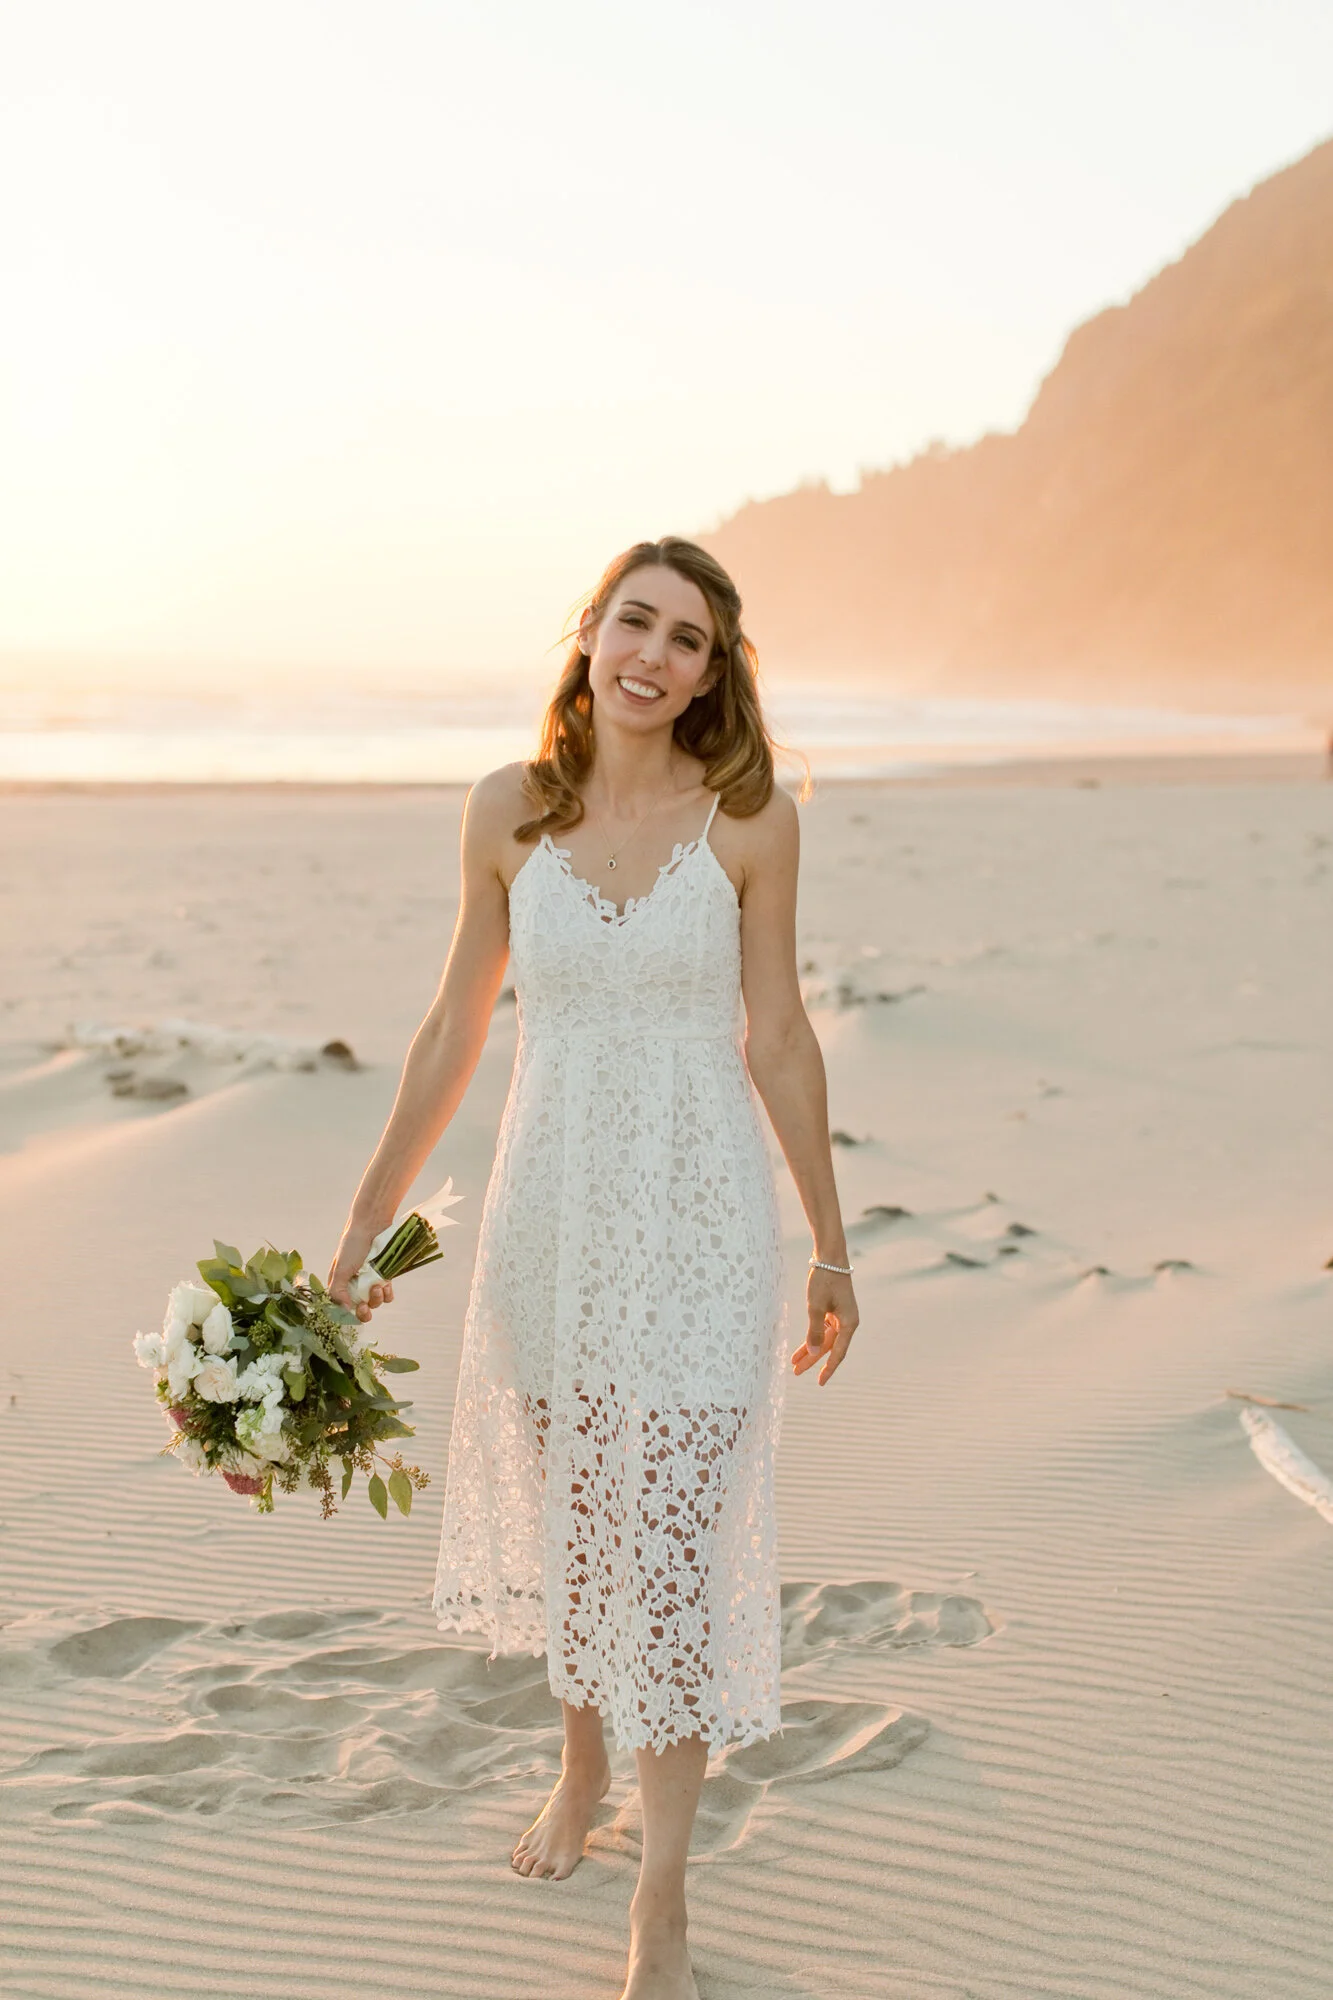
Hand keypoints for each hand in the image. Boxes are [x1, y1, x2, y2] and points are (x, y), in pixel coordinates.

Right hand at [327, 1220, 395, 1323]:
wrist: (372, 1225)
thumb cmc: (352, 1245)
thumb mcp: (340, 1269)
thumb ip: (338, 1291)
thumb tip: (344, 1310)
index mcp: (340, 1284)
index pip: (342, 1307)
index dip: (348, 1314)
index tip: (353, 1313)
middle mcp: (354, 1285)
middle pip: (360, 1309)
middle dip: (363, 1312)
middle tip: (365, 1308)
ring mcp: (370, 1281)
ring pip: (375, 1302)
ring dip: (376, 1298)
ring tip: (377, 1286)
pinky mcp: (384, 1276)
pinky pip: (387, 1295)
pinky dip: (387, 1293)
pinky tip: (386, 1285)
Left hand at [791, 1265, 857, 1385]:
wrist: (829, 1257)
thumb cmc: (824, 1280)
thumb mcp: (815, 1307)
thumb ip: (814, 1331)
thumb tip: (815, 1352)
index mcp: (849, 1323)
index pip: (838, 1352)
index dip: (828, 1368)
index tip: (820, 1382)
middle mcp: (847, 1322)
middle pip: (829, 1347)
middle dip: (812, 1360)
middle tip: (796, 1373)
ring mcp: (840, 1317)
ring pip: (824, 1339)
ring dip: (810, 1350)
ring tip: (794, 1363)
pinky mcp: (833, 1311)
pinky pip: (822, 1329)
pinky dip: (812, 1337)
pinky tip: (801, 1348)